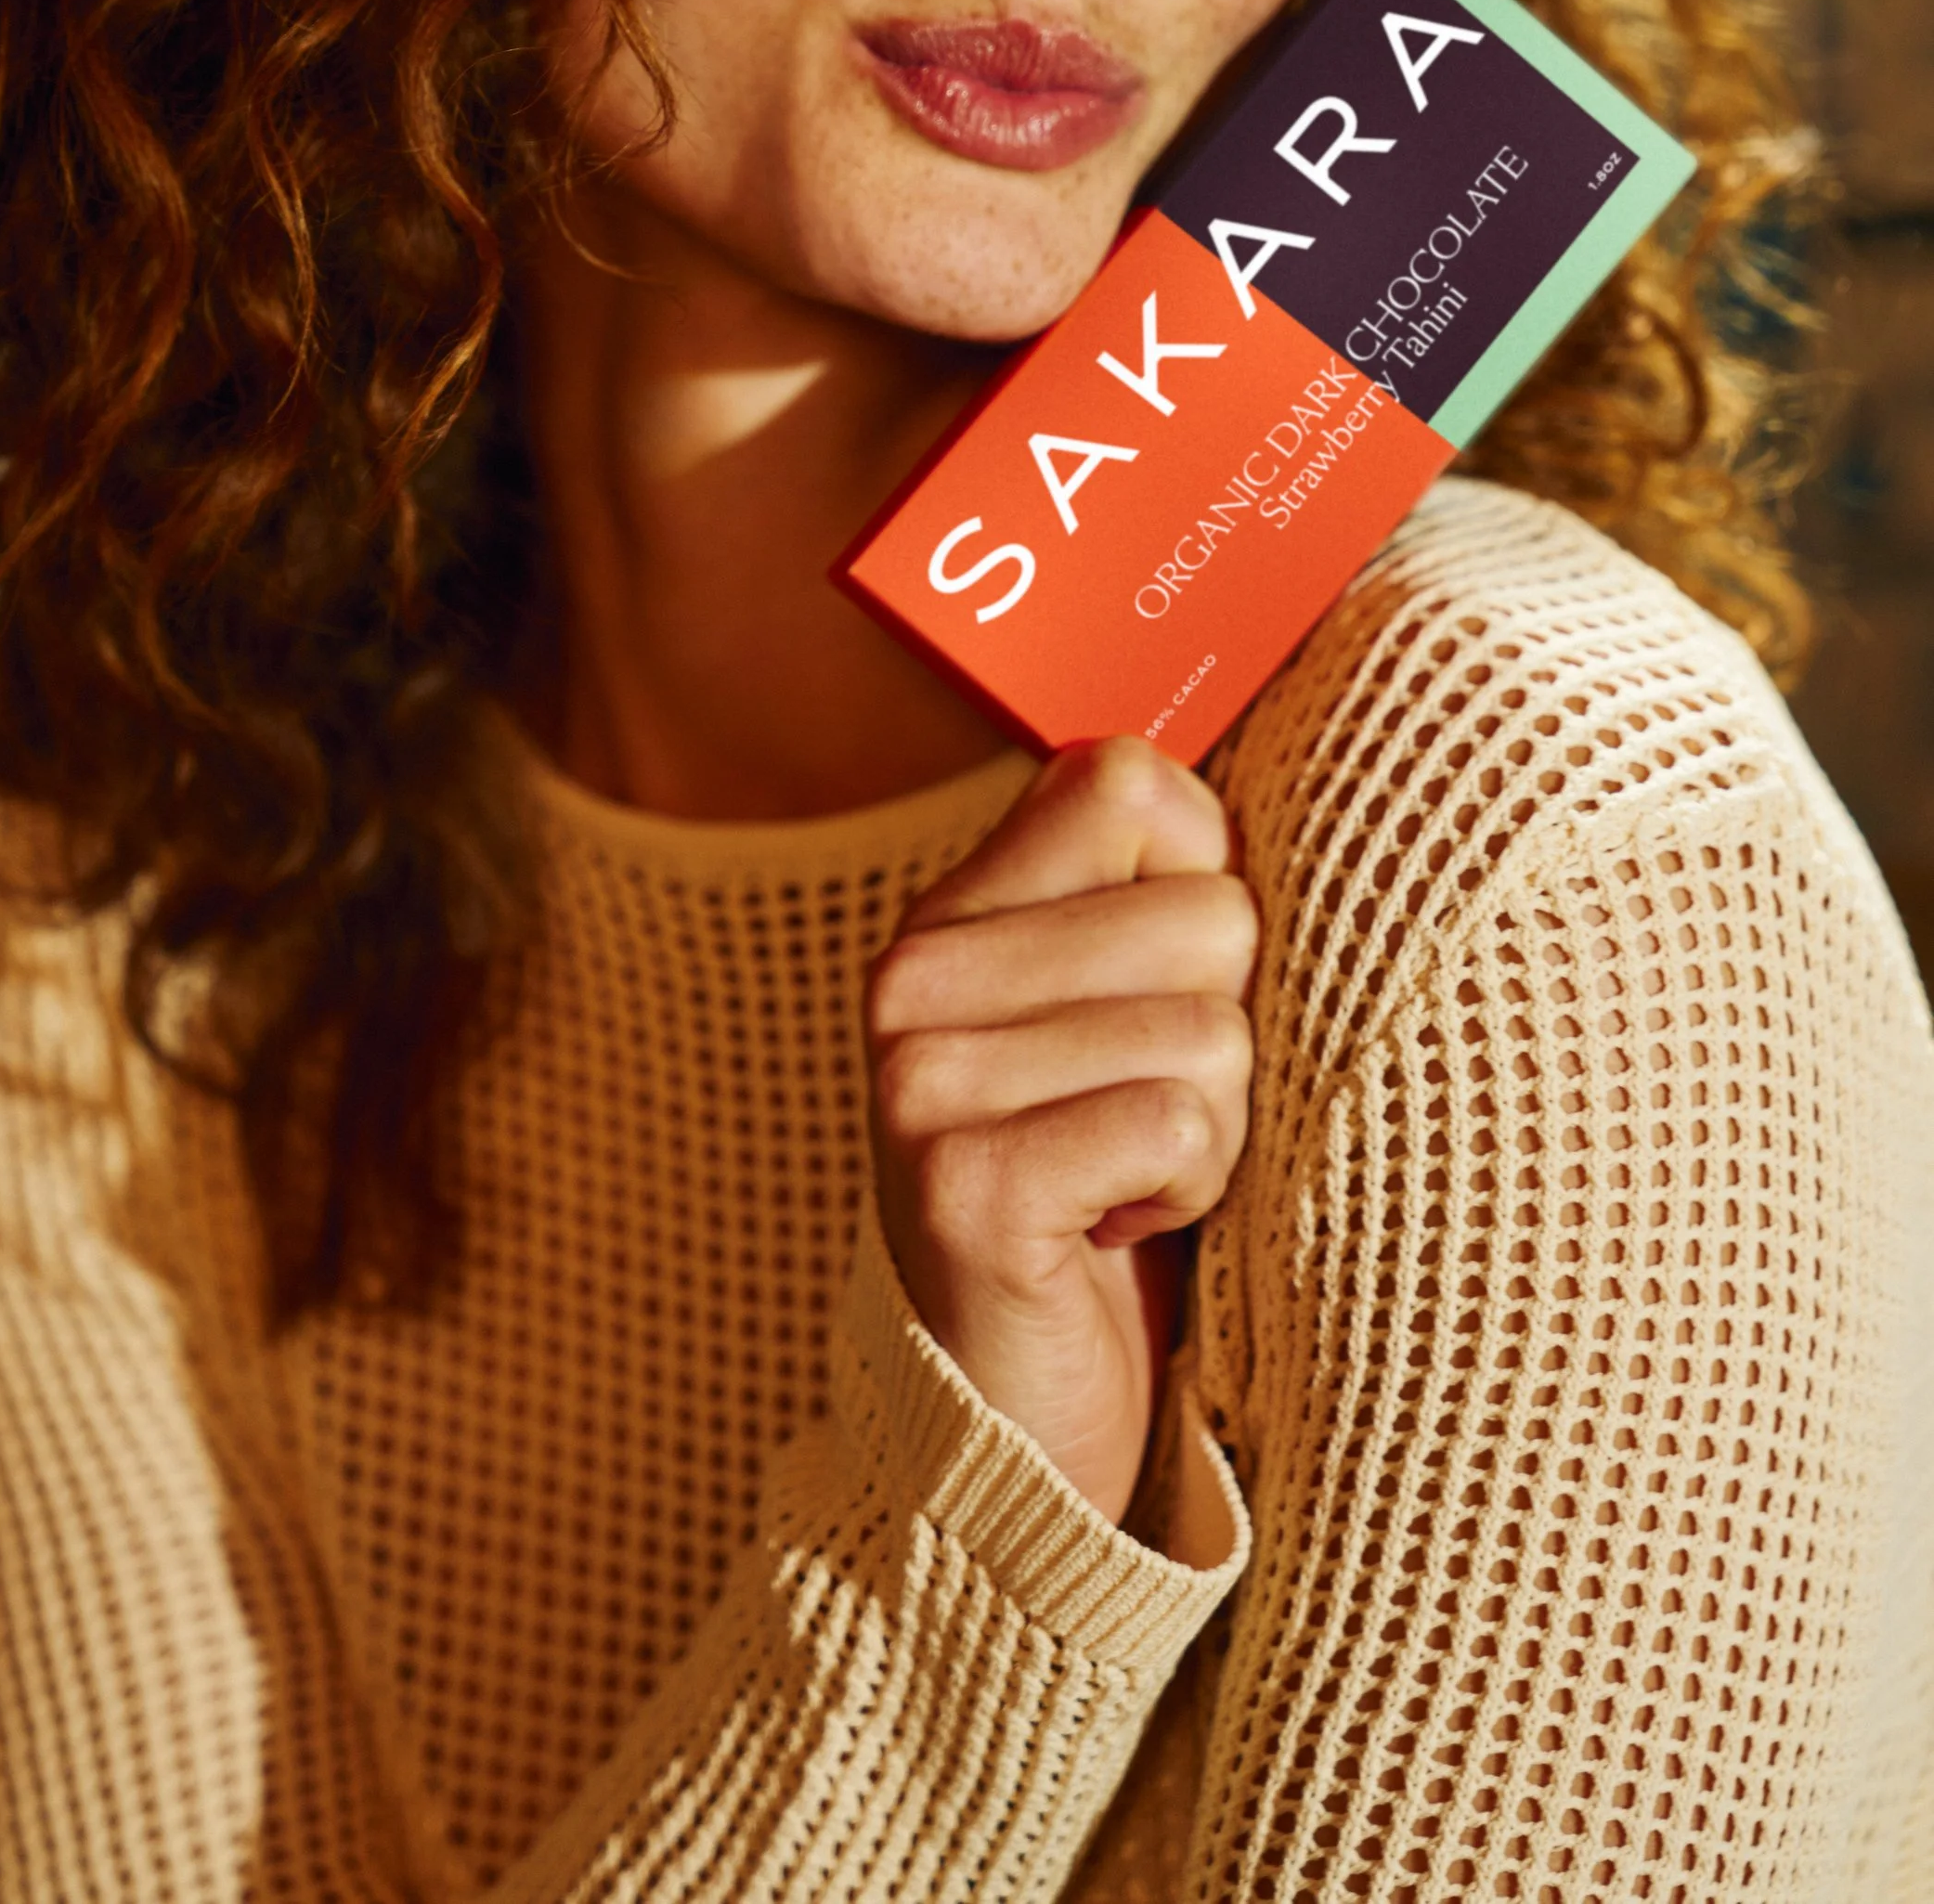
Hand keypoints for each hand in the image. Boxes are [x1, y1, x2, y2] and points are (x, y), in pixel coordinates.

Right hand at [865, 738, 1255, 1526]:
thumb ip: (1157, 895)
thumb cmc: (1114, 1197)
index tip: (1163, 993)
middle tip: (1141, 1123)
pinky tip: (1120, 1233)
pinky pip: (1178, 1121)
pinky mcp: (965, 1187)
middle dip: (1229, 1034)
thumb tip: (1288, 774)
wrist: (1022, 1426)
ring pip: (1211, 1028)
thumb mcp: (1120, 1021)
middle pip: (1208, 912)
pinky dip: (1189, 1190)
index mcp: (952, 915)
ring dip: (1218, 1131)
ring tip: (1133, 1186)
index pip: (1131, 781)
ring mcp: (923, 1081)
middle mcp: (913, 976)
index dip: (1204, 883)